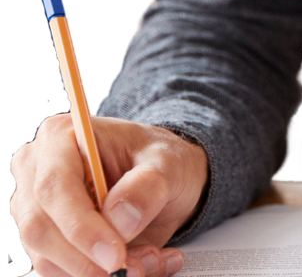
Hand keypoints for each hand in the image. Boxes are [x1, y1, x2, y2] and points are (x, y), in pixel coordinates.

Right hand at [11, 114, 207, 276]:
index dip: (80, 226)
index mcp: (60, 137)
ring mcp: (36, 210)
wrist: (164, 179)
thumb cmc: (159, 160)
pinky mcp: (45, 241)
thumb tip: (120, 219)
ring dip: (100, 271)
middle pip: (41, 229)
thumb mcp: (169, 162)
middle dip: (89, 259)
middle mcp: (37, 173)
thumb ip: (148, 185)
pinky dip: (101, 276)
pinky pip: (62, 272)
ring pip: (48, 259)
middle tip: (135, 267)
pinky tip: (140, 262)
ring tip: (150, 258)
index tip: (114, 254)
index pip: (54, 187)